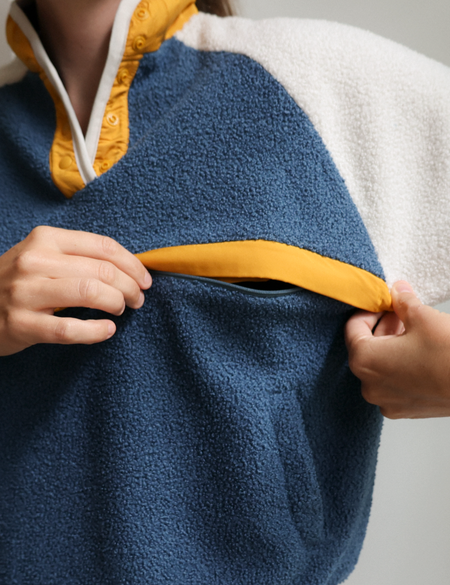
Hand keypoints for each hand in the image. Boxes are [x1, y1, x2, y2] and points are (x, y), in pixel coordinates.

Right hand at [0, 226, 151, 355]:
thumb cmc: (17, 281)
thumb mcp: (42, 256)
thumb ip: (78, 256)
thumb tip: (128, 267)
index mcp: (46, 240)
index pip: (103, 246)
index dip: (132, 264)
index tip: (144, 279)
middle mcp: (35, 261)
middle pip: (102, 270)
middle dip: (130, 287)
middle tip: (137, 299)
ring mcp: (25, 292)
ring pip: (89, 293)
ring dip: (116, 303)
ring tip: (120, 310)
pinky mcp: (21, 324)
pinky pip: (69, 329)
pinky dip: (95, 331)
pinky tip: (107, 330)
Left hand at [345, 281, 449, 418]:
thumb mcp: (422, 317)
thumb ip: (402, 302)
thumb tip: (398, 291)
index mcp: (364, 360)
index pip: (353, 328)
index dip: (369, 311)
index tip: (384, 304)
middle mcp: (369, 386)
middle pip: (364, 348)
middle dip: (382, 328)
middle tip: (400, 314)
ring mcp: (387, 402)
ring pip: (379, 367)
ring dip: (391, 347)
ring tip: (413, 332)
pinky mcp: (405, 410)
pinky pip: (393, 383)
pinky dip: (400, 367)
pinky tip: (420, 354)